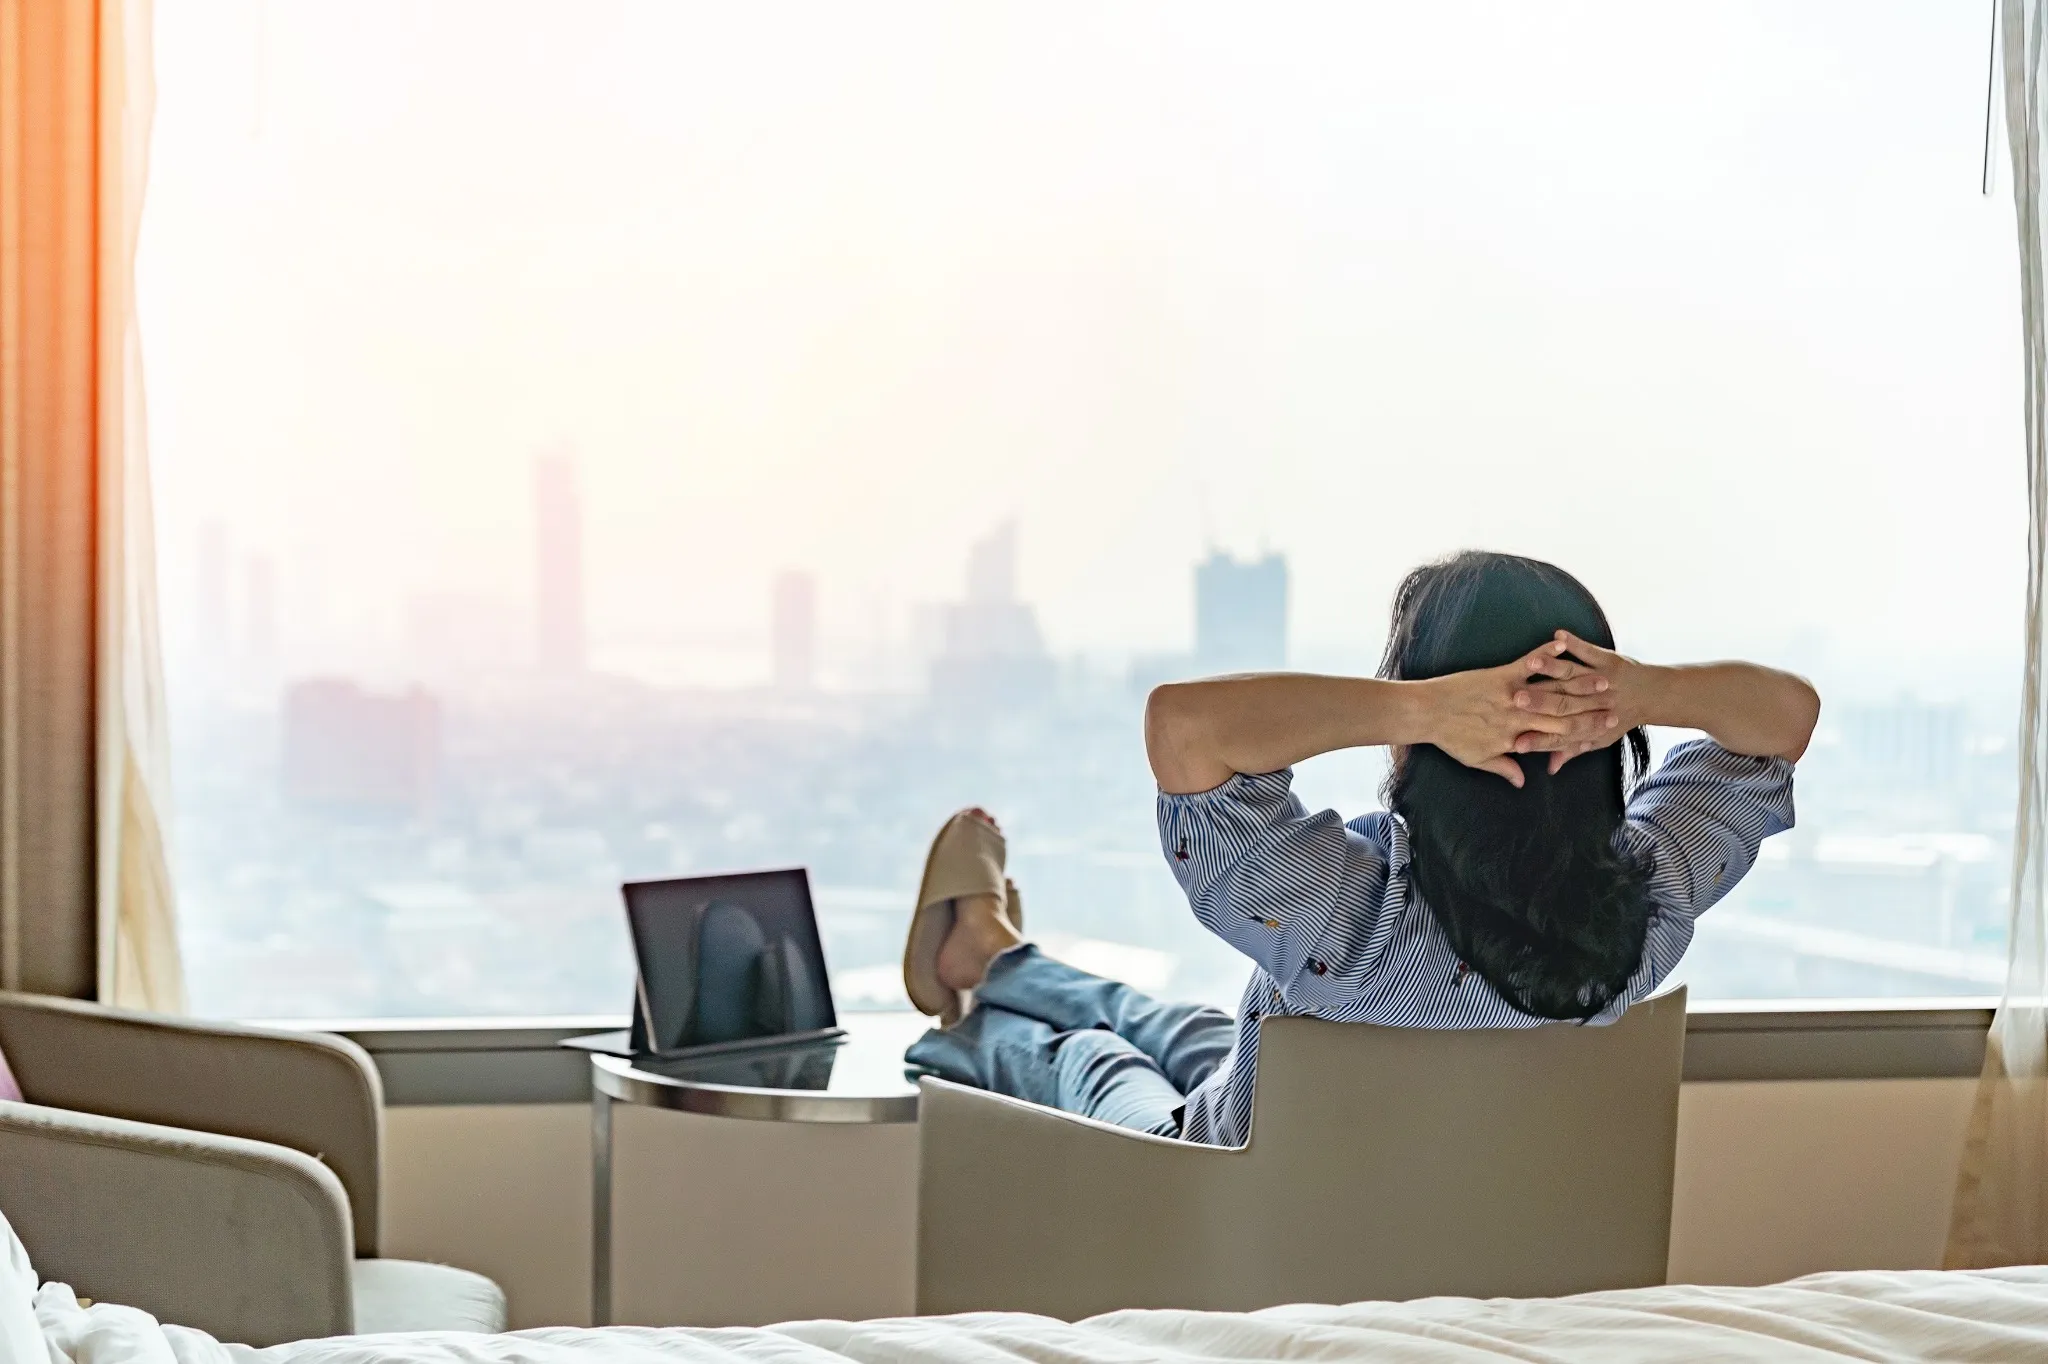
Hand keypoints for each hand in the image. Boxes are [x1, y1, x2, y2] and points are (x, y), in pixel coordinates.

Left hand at [1419, 639, 1618, 787]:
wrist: (1425, 713)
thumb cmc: (1449, 737)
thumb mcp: (1477, 758)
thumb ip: (1504, 767)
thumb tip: (1523, 780)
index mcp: (1516, 737)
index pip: (1557, 738)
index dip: (1583, 735)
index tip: (1605, 731)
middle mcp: (1519, 718)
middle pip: (1563, 716)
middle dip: (1592, 712)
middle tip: (1617, 706)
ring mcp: (1511, 695)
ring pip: (1552, 691)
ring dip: (1579, 684)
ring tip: (1603, 680)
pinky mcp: (1500, 675)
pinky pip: (1527, 663)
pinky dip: (1545, 653)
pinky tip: (1563, 643)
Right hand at [1518, 629, 1650, 772]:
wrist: (1654, 695)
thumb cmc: (1620, 718)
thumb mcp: (1598, 738)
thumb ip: (1571, 749)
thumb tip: (1551, 767)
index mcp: (1591, 724)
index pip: (1561, 736)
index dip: (1539, 741)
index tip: (1517, 744)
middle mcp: (1596, 703)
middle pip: (1563, 705)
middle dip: (1540, 702)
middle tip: (1516, 700)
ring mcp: (1602, 680)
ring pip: (1573, 675)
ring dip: (1552, 668)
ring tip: (1532, 664)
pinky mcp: (1609, 661)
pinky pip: (1590, 651)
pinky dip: (1575, 643)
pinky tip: (1558, 636)